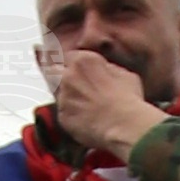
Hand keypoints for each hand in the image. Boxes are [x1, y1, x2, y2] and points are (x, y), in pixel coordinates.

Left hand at [46, 44, 163, 163]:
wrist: (124, 125)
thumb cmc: (128, 100)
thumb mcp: (124, 73)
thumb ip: (107, 68)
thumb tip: (104, 70)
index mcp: (84, 60)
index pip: (68, 56)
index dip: (72, 63)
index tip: (74, 68)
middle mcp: (68, 75)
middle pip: (52, 69)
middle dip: (57, 73)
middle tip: (68, 82)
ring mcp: (63, 96)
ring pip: (55, 91)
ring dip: (64, 94)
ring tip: (80, 101)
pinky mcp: (62, 116)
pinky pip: (62, 112)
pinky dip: (70, 114)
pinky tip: (83, 117)